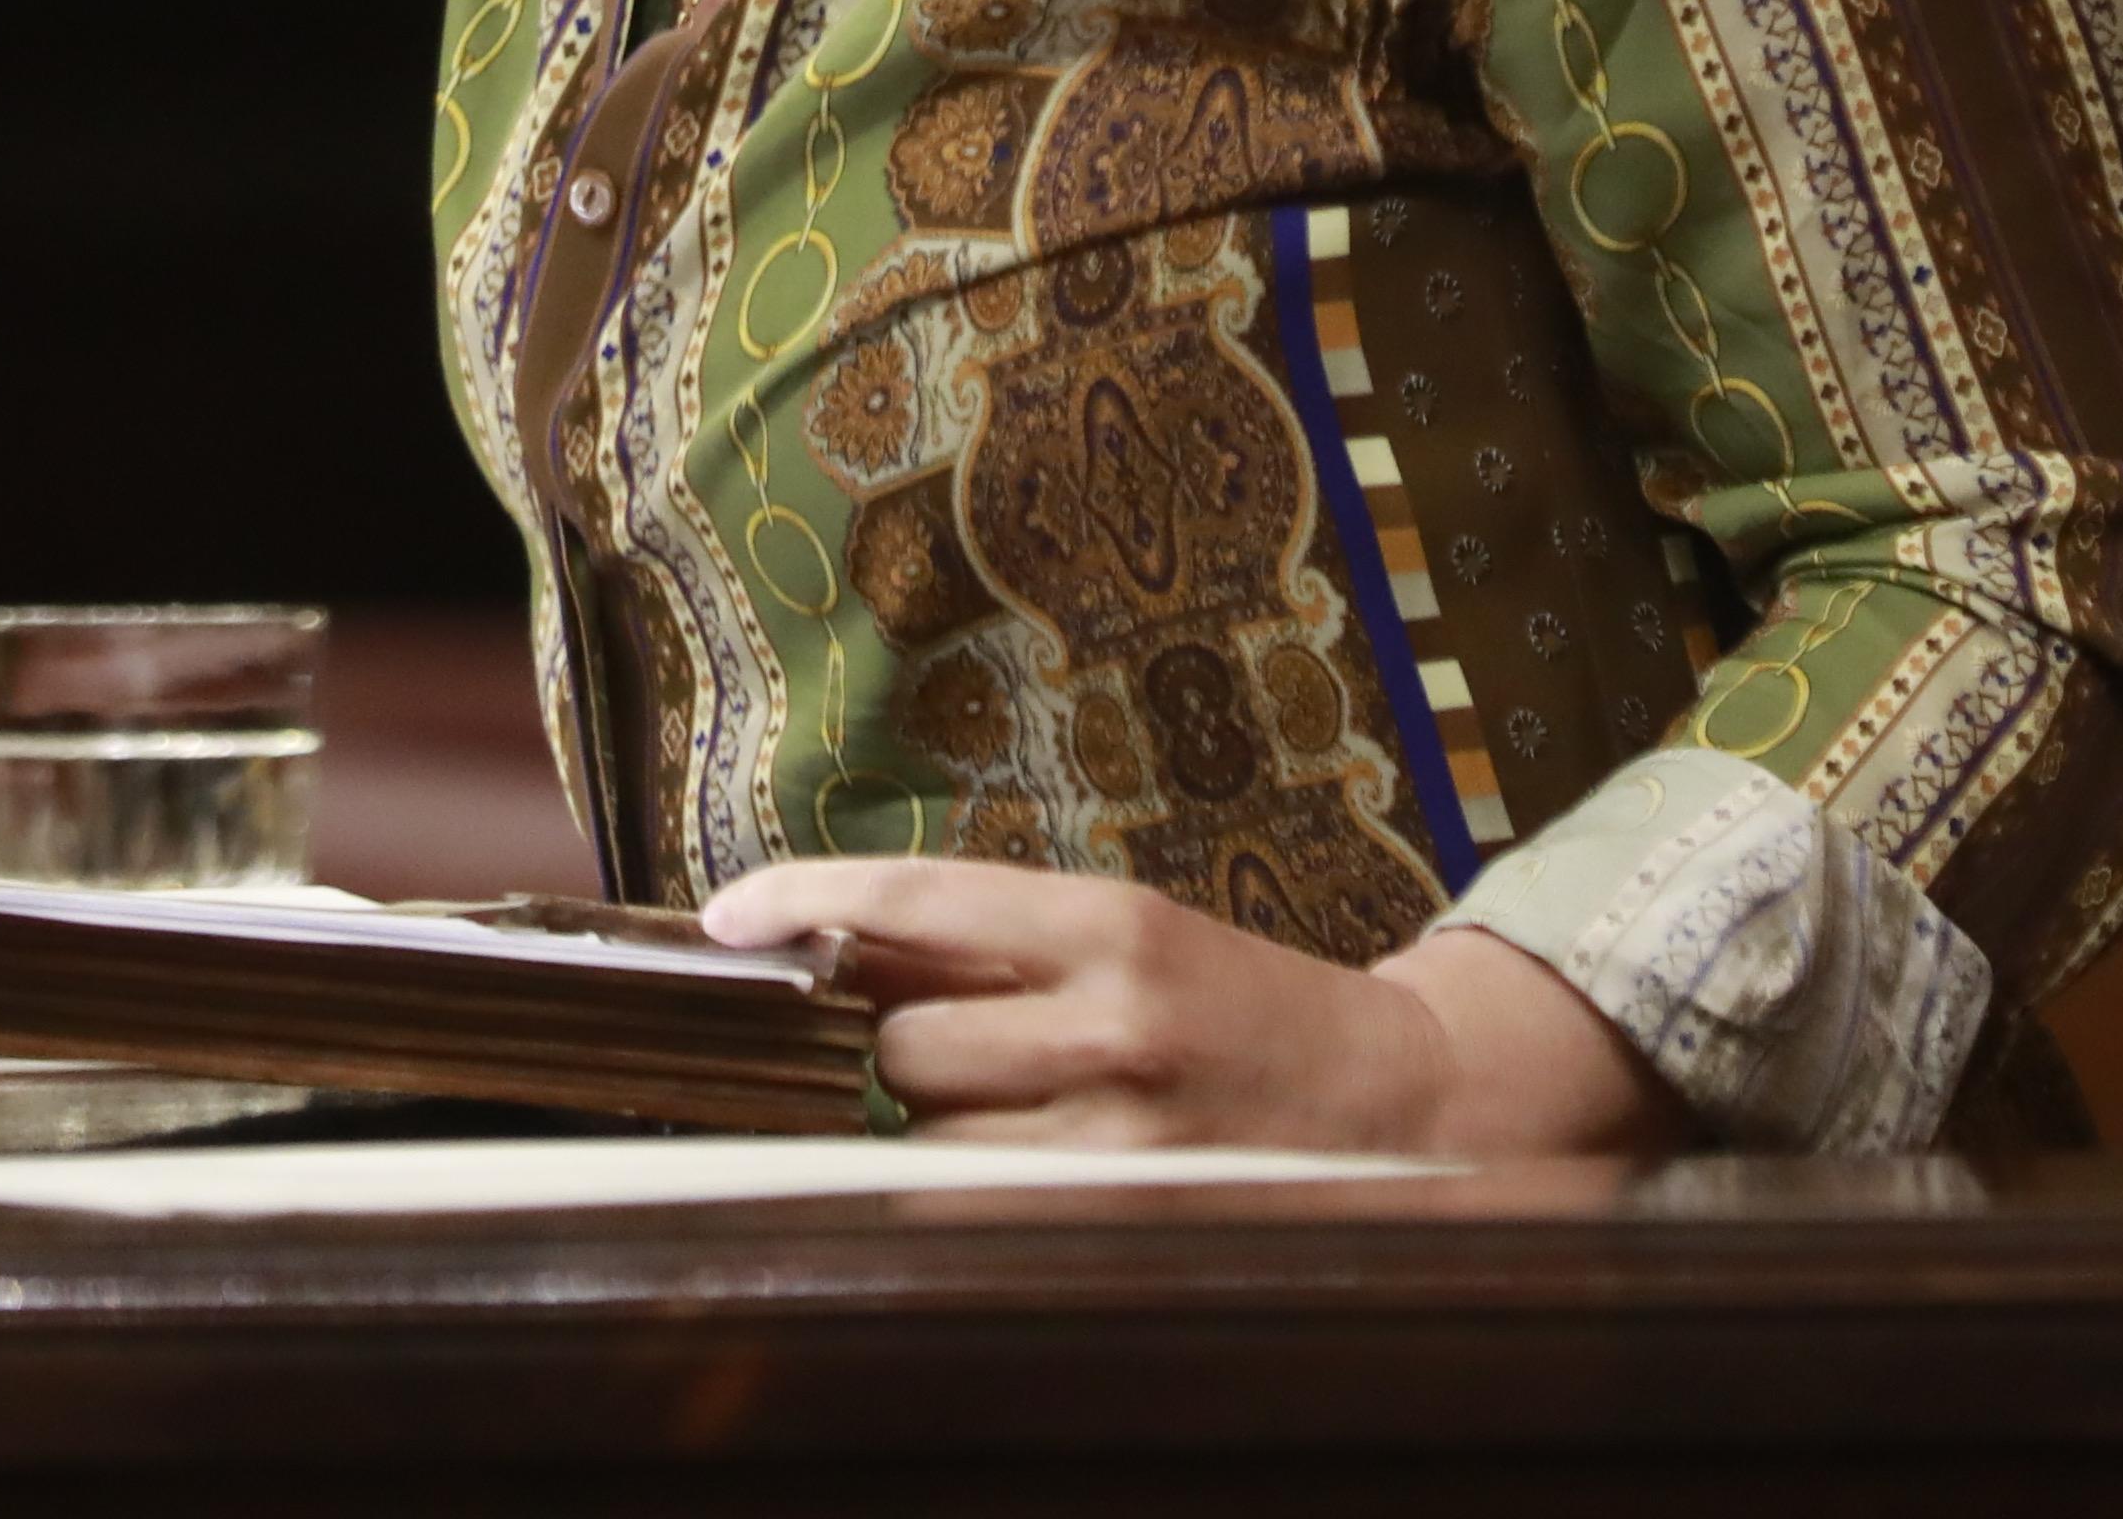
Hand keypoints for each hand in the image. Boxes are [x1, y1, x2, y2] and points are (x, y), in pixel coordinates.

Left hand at [698, 855, 1679, 1158]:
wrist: (1398, 1103)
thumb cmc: (1233, 1011)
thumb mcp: (1125, 937)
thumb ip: (987, 944)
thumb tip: (820, 947)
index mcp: (1112, 924)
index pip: (916, 900)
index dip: (804, 904)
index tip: (724, 919)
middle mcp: (1114, 1024)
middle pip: (900, 1041)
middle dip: (884, 1048)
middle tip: (922, 1049)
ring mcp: (1122, 1138)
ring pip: (927, 1139)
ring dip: (920, 1131)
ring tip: (990, 1117)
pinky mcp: (1127, 1222)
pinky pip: (977, 1215)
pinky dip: (957, 1196)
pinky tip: (994, 1176)